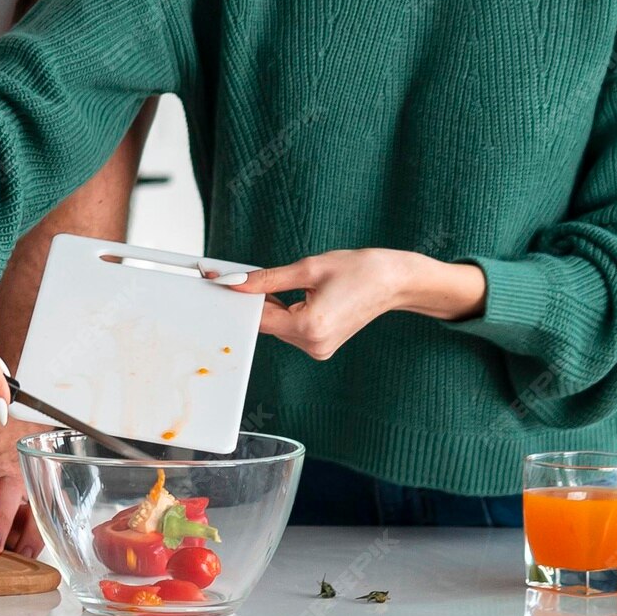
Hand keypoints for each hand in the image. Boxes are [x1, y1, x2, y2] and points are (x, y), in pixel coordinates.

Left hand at [216, 249, 485, 360]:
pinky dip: (287, 310)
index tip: (221, 281)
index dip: (240, 297)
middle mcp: (313, 345)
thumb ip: (268, 278)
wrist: (395, 281)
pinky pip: (292, 327)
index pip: (259, 316)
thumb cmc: (360, 270)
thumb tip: (236, 282)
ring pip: (278, 324)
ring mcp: (318, 348)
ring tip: (298, 283)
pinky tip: (302, 293)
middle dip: (258, 299)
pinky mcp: (322, 344)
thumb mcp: (309, 267)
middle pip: (267, 322)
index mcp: (309, 327)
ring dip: (274, 303)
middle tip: (252, 274)